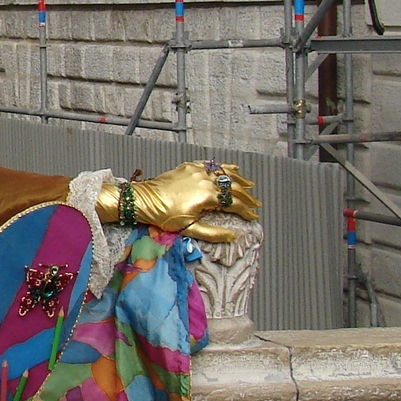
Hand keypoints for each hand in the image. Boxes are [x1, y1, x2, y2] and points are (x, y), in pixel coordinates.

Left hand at [97, 162, 259, 243]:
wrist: (144, 200)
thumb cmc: (164, 216)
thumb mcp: (189, 228)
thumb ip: (213, 233)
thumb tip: (233, 235)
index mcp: (208, 196)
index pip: (234, 203)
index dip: (246, 211)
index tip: (253, 217)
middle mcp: (206, 180)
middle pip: (233, 187)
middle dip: (246, 196)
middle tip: (256, 204)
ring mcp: (198, 171)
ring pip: (224, 173)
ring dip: (239, 179)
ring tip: (250, 186)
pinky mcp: (189, 167)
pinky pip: (211, 165)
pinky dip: (224, 167)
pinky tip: (232, 168)